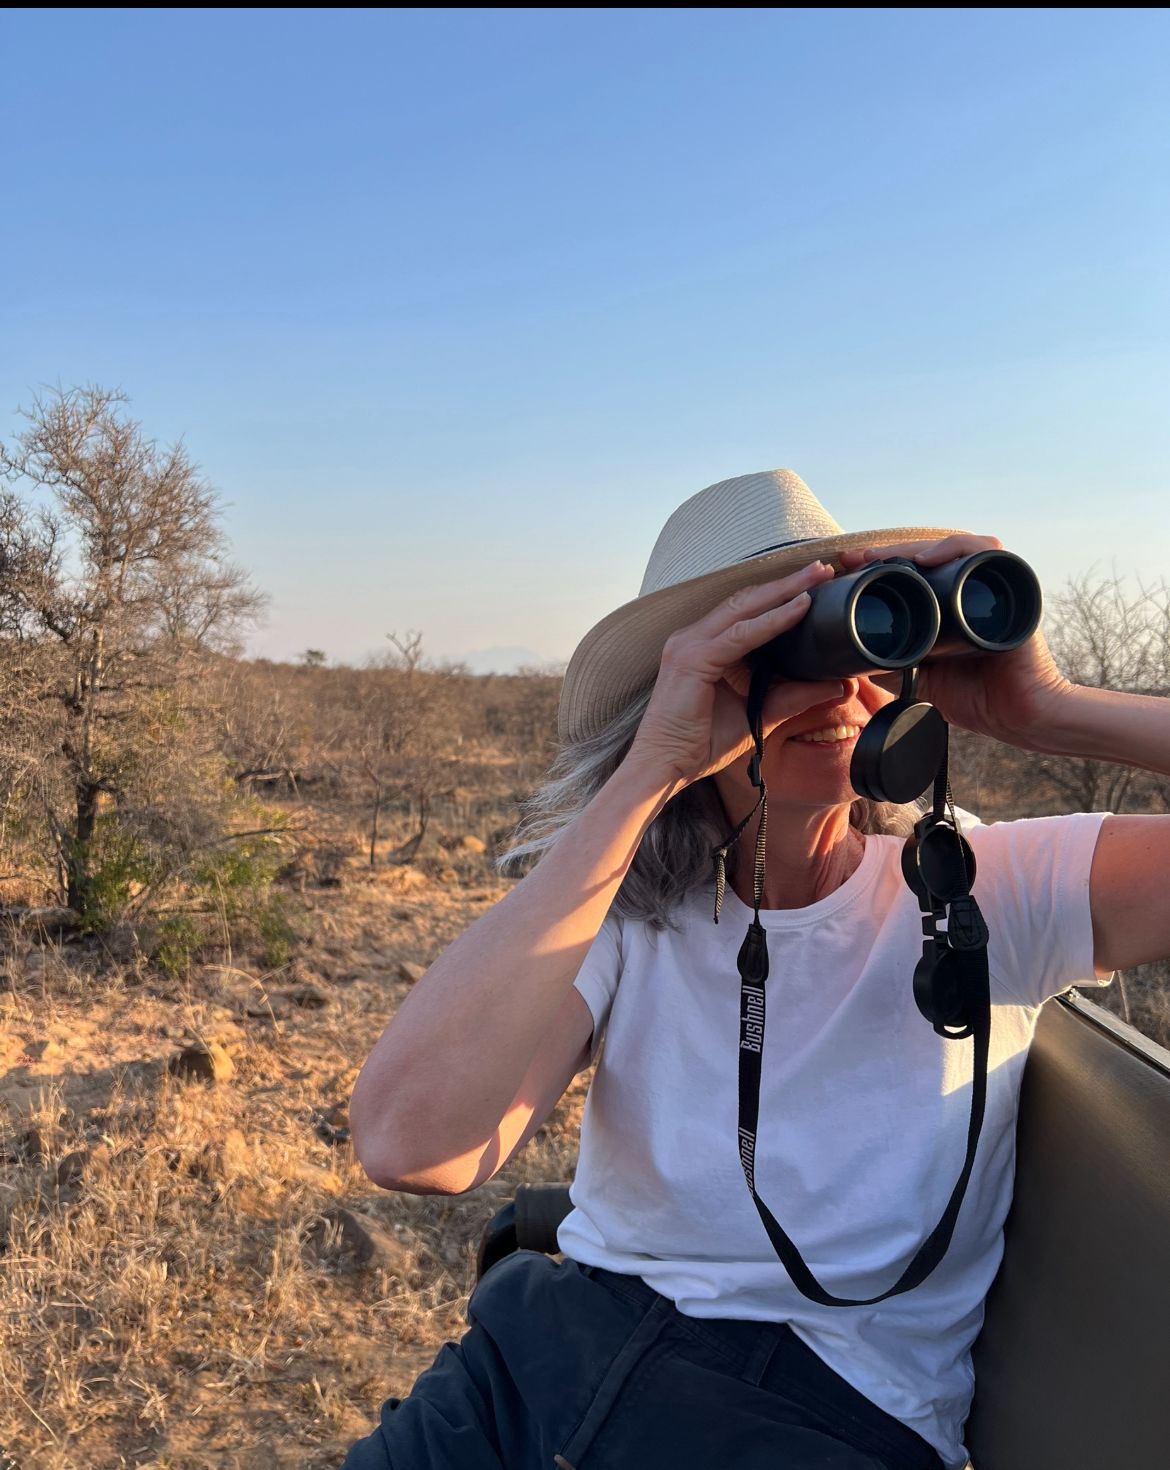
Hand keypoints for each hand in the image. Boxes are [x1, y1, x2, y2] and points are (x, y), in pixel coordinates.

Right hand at [625, 560, 848, 787]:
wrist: (664, 767)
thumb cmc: (701, 743)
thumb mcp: (759, 714)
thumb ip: (794, 696)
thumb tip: (838, 684)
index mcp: (704, 646)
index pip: (746, 611)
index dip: (780, 595)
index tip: (816, 584)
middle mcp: (693, 637)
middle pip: (746, 599)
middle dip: (787, 582)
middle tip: (823, 568)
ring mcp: (689, 645)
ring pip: (744, 608)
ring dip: (783, 591)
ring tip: (816, 578)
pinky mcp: (692, 660)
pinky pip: (740, 635)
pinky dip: (772, 621)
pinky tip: (798, 609)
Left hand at [838, 534, 1073, 744]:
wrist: (1019, 717)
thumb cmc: (976, 699)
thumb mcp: (919, 680)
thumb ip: (891, 666)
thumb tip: (848, 658)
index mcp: (947, 607)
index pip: (911, 573)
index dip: (879, 565)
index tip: (846, 566)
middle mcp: (969, 591)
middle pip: (927, 555)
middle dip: (887, 552)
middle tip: (855, 557)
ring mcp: (990, 587)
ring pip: (951, 548)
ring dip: (915, 548)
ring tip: (884, 557)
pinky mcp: (1012, 588)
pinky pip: (987, 553)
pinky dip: (956, 549)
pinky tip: (927, 561)